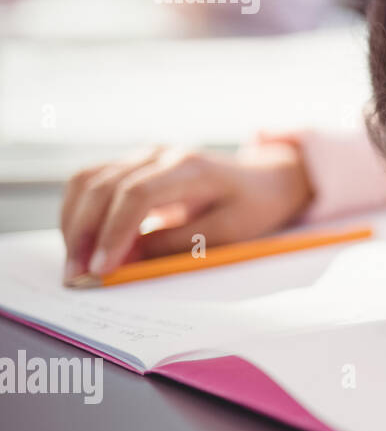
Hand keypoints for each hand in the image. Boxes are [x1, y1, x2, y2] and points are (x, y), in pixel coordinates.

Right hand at [60, 142, 313, 283]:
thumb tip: (125, 261)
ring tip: (74, 263)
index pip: (137, 194)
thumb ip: (177, 245)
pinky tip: (81, 241)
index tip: (102, 269)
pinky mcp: (133, 165)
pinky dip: (78, 211)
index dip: (114, 233)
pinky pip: (90, 182)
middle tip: (76, 276)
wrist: (266, 179)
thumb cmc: (253, 207)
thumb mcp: (228, 233)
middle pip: (102, 186)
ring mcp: (143, 156)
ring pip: (87, 180)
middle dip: (84, 234)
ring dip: (73, 223)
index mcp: (191, 168)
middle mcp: (160, 154)